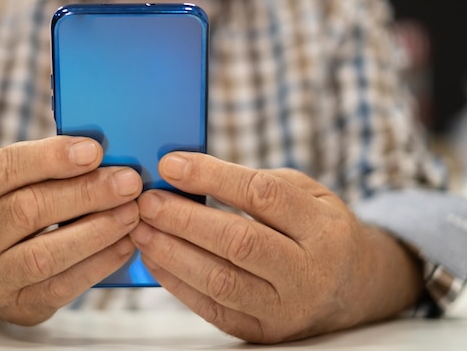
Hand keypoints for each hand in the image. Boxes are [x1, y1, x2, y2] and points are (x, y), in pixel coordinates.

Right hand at [0, 136, 141, 324]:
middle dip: (85, 193)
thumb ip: (45, 169)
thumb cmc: (8, 215)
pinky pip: (62, 285)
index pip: (2, 169)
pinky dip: (98, 263)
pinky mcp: (19, 305)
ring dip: (96, 230)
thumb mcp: (11, 187)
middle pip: (27, 210)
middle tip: (128, 182)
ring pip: (45, 253)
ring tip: (131, 212)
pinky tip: (125, 244)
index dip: (50, 157)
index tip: (94, 150)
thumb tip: (102, 151)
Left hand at [130, 152, 422, 342]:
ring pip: (220, 281)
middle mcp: (307, 271)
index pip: (262, 195)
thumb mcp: (308, 194)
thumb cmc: (319, 230)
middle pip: (238, 241)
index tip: (171, 164)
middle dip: (184, 219)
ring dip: (172, 252)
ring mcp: (286, 307)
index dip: (211, 176)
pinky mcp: (264, 331)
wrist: (353, 288)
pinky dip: (177, 283)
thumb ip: (257, 183)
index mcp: (322, 226)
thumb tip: (189, 174)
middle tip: (148, 201)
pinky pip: (213, 308)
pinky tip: (154, 258)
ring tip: (141, 228)